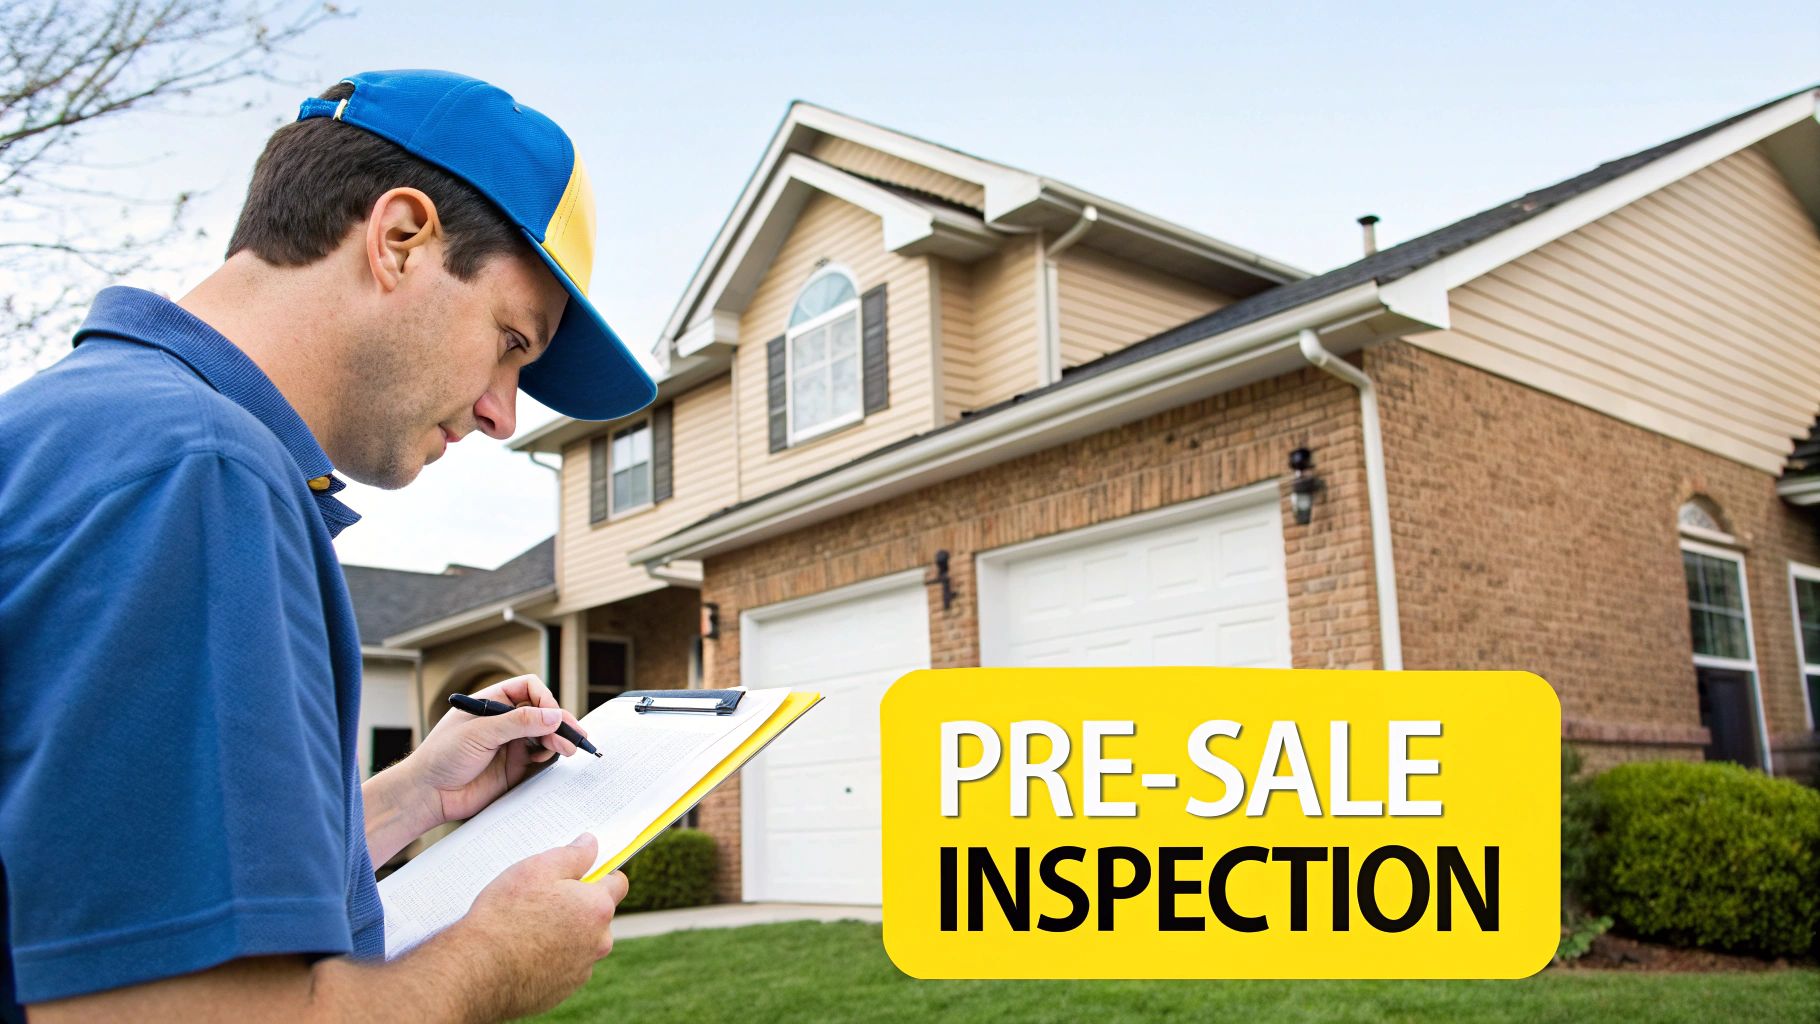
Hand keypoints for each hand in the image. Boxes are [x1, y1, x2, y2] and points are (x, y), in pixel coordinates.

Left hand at [402, 674, 591, 825]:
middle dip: (559, 722)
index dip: (544, 699)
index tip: (551, 715)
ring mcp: (510, 745)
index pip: (528, 689)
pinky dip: (550, 758)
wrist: (427, 795)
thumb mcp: (480, 732)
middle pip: (542, 713)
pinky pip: (540, 759)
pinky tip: (551, 760)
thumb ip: (519, 723)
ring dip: (559, 741)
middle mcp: (504, 722)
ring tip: (568, 750)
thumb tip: (554, 715)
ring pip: (545, 736)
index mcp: (492, 703)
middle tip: (575, 737)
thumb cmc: (441, 756)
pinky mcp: (514, 768)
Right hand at [454, 833, 629, 1016]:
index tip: (581, 873)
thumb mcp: (537, 869)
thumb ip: (572, 855)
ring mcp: (582, 969)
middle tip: (543, 900)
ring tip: (529, 927)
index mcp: (597, 908)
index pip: (618, 884)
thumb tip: (591, 844)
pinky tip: (524, 951)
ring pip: (581, 943)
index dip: (599, 874)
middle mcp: (598, 941)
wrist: (478, 970)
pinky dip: (551, 958)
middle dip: (577, 906)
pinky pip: (564, 966)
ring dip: (564, 934)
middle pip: (598, 915)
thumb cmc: (506, 916)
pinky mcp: (563, 989)